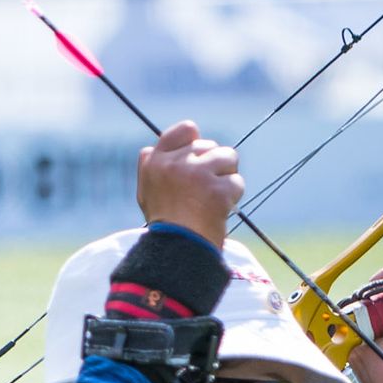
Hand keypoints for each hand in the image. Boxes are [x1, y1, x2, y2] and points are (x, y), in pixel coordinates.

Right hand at [136, 120, 242, 247]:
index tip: (200, 154)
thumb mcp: (147, 193)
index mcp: (155, 162)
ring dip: (226, 178)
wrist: (176, 252)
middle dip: (214, 165)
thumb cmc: (164, 226)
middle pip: (210, 146)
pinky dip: (232, 198)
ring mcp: (196, 173)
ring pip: (228, 158)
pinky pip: (236, 182)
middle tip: (205, 190)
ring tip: (213, 199)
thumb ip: (154, 166)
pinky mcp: (216, 188)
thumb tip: (158, 146)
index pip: (183, 130)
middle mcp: (174, 163)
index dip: (196, 138)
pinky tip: (219, 211)